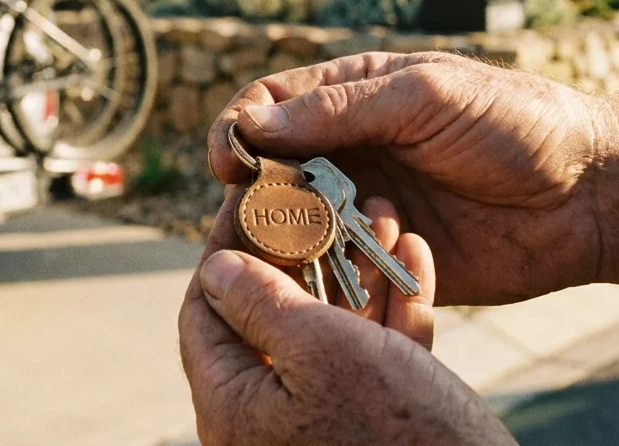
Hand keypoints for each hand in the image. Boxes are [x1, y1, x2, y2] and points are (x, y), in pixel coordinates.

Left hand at [178, 198, 511, 445]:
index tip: (249, 198)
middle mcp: (269, 418)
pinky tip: (413, 256)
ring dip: (357, 270)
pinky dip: (393, 311)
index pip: (205, 310)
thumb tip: (214, 267)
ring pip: (330, 330)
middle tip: (325, 199)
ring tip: (381, 214)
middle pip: (271, 314)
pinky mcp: (377, 426)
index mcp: (233, 405)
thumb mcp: (321, 350)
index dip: (225, 247)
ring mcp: (324, 423)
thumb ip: (260, 302)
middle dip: (305, 250)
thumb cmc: (396, 432)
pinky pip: (374, 358)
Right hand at [208, 52, 618, 305]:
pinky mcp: (384, 261)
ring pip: (291, 229)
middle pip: (267, 172)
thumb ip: (342, 109)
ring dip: (284, 240)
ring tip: (295, 251)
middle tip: (257, 216)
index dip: (238, 128)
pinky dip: (326, 276)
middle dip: (252, 194)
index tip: (233, 157)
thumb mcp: (427, 95)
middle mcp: (347, 152)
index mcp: (351, 97)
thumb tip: (256, 124)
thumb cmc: (516, 124)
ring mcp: (363, 208)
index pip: (267, 106)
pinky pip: (334, 273)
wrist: (590, 195)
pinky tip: (343, 273)